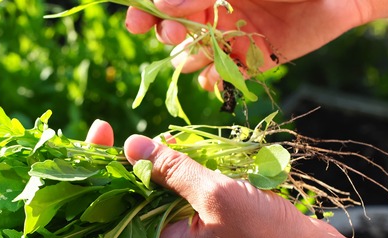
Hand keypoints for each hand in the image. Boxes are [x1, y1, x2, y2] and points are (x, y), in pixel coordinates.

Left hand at [86, 119, 387, 237]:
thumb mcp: (214, 195)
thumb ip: (172, 170)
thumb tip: (132, 145)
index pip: (107, 205)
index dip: (98, 167)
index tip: (101, 131)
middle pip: (128, 199)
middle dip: (127, 162)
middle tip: (124, 131)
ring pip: (157, 197)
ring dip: (159, 166)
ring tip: (166, 139)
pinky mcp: (207, 234)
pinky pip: (183, 200)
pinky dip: (184, 176)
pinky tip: (188, 151)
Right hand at [125, 0, 373, 90]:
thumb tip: (161, 5)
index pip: (162, 4)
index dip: (144, 14)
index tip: (136, 22)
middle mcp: (212, 13)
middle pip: (170, 33)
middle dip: (168, 35)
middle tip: (178, 32)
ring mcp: (230, 38)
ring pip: (189, 58)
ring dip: (189, 58)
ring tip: (204, 50)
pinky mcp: (251, 62)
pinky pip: (217, 79)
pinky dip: (213, 80)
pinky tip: (219, 74)